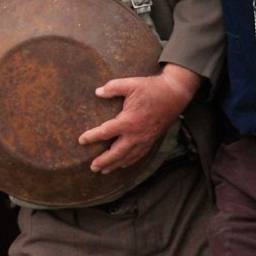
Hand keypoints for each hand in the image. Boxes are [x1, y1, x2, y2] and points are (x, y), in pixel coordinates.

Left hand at [78, 64, 200, 173]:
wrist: (175, 94)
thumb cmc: (151, 88)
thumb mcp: (130, 84)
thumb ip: (112, 87)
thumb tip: (97, 92)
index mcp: (128, 121)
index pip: (106, 132)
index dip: (92, 137)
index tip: (81, 140)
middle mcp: (136, 134)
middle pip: (116, 153)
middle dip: (104, 161)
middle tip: (92, 167)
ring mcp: (145, 140)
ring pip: (128, 157)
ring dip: (115, 165)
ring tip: (103, 171)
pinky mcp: (152, 140)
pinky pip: (139, 155)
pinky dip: (129, 162)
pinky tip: (122, 165)